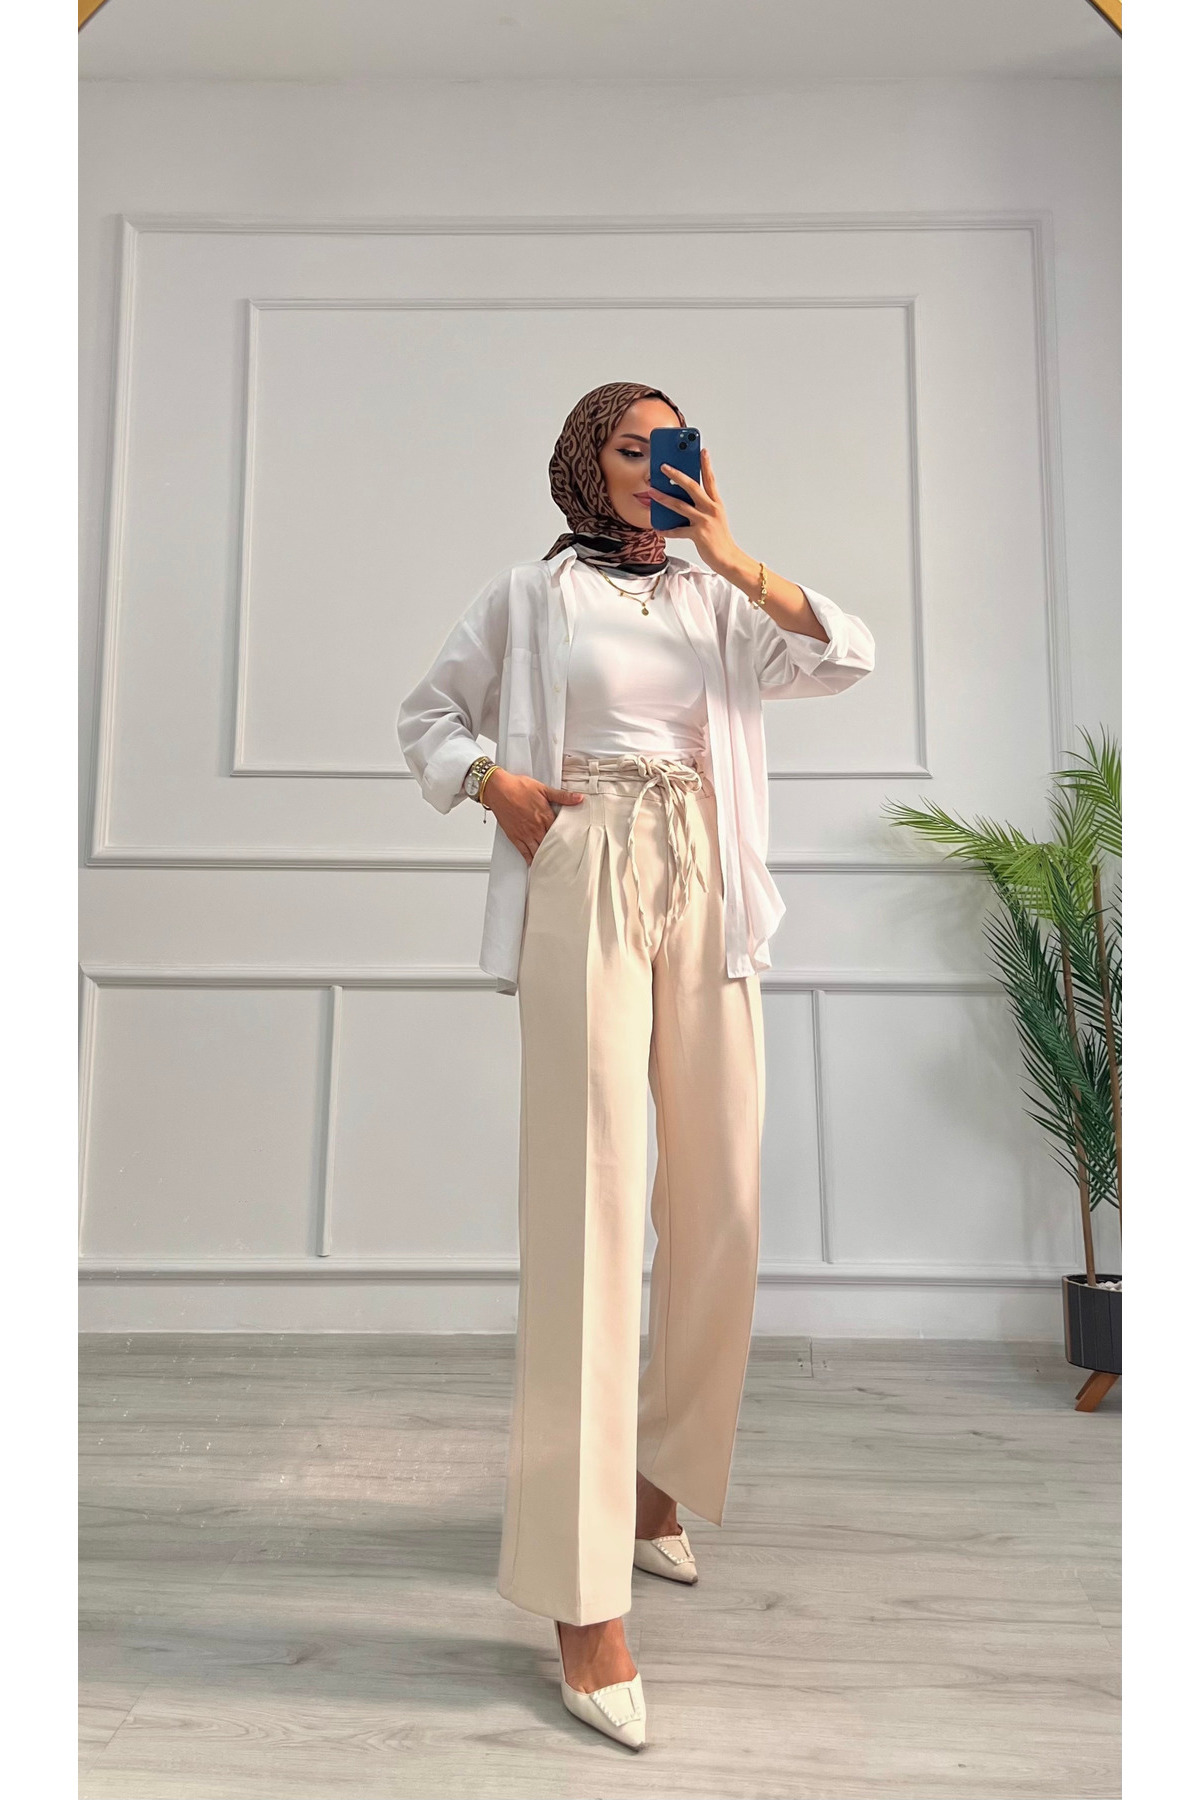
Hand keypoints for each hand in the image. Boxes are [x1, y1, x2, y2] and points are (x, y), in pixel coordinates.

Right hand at [484, 769, 585, 864]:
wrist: (498, 789)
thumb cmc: (518, 787)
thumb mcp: (543, 789)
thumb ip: (562, 796)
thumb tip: (578, 798)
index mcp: (545, 817)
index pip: (560, 833)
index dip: (567, 840)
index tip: (573, 845)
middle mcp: (536, 828)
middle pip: (550, 845)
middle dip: (558, 852)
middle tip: (565, 860)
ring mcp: (525, 834)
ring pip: (538, 851)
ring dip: (545, 858)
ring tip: (553, 866)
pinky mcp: (514, 837)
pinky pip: (524, 852)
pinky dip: (530, 860)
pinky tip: (534, 863)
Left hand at [655, 447, 742, 576]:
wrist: (728, 558)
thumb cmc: (719, 537)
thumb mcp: (714, 517)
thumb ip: (702, 506)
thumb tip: (682, 498)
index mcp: (716, 503)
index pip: (710, 480)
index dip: (706, 464)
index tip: (702, 450)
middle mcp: (711, 509)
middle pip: (692, 487)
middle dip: (677, 475)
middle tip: (664, 466)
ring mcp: (704, 521)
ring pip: (680, 506)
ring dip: (664, 498)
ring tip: (652, 492)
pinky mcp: (698, 534)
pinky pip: (678, 531)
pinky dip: (667, 530)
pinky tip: (658, 528)